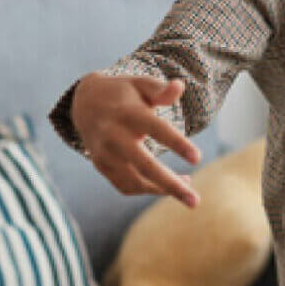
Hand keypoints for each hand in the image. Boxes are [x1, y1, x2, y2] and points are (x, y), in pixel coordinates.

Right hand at [72, 74, 201, 207]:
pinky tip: (169, 186)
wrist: (85, 104)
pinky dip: (147, 190)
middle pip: (145, 166)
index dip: (177, 144)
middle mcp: (114, 137)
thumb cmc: (125, 93)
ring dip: (162, 190)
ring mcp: (105, 155)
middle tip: (195, 201)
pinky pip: (125, 186)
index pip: (157, 130)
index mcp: (128, 114)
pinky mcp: (102, 166)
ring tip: (190, 190)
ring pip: (135, 182)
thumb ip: (161, 89)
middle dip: (170, 185)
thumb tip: (180, 86)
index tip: (198, 158)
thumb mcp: (142, 84)